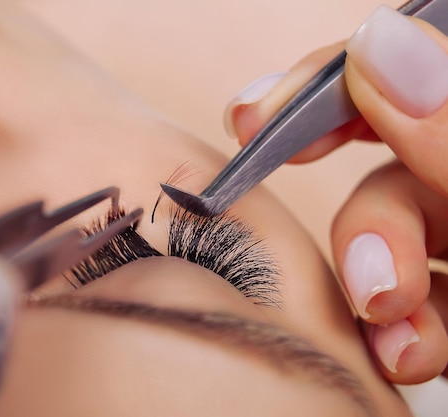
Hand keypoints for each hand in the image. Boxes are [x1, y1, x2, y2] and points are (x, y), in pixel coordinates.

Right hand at [224, 5, 447, 383]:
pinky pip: (408, 305)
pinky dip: (396, 330)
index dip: (327, 86)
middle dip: (365, 222)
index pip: (407, 66)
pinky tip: (402, 353)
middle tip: (369, 279)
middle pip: (390, 163)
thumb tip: (377, 44)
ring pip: (390, 241)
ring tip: (393, 331)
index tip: (256, 117)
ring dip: (375, 286)